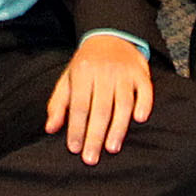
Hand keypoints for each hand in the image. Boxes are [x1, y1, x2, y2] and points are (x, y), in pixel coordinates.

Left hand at [44, 32, 153, 163]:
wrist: (110, 36)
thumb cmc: (86, 64)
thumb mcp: (67, 79)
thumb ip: (58, 104)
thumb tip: (50, 128)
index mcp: (82, 72)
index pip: (79, 105)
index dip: (76, 128)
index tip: (75, 149)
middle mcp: (104, 71)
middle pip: (100, 108)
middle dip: (95, 136)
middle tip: (91, 158)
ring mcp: (124, 72)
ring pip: (123, 102)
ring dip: (118, 127)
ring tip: (112, 148)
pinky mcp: (141, 72)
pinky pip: (146, 90)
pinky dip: (144, 104)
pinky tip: (140, 120)